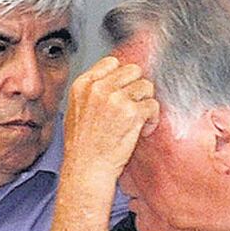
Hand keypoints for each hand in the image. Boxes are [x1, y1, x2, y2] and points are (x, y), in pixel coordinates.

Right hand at [62, 56, 160, 194]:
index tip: (124, 88)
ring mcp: (116, 99)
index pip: (111, 62)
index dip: (121, 75)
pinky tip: (142, 130)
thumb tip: (115, 81)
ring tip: (138, 120)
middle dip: (136, 87)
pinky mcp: (133, 113)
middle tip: (133, 105)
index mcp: (82, 86)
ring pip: (146, 86)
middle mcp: (98, 89)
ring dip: (146, 103)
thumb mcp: (75, 111)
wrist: (86, 168)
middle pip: (133, 70)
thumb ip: (92, 92)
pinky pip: (153, 105)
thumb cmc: (81, 145)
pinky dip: (152, 119)